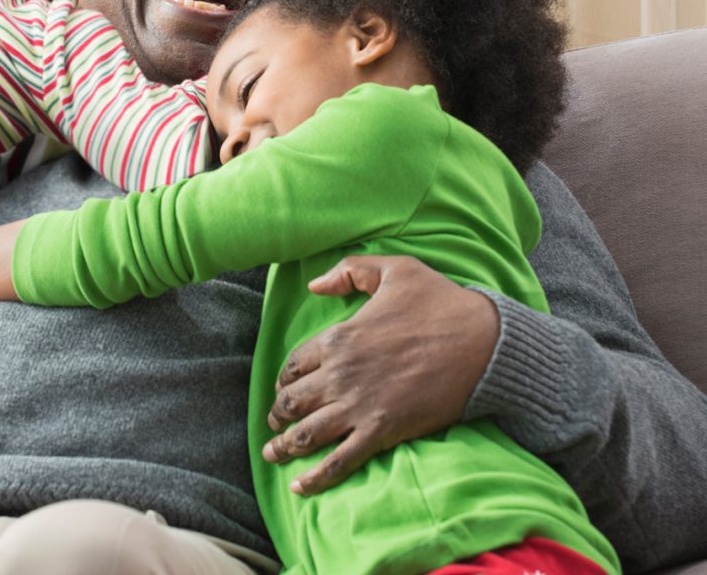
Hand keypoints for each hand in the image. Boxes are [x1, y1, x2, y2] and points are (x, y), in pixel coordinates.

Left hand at [262, 255, 498, 495]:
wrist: (484, 342)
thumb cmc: (441, 303)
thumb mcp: (395, 269)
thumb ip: (351, 270)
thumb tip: (314, 285)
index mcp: (338, 337)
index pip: (294, 365)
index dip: (284, 379)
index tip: (284, 388)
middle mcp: (340, 374)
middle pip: (292, 401)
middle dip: (277, 414)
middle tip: (274, 423)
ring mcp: (358, 405)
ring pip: (306, 433)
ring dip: (283, 446)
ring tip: (271, 455)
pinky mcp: (382, 430)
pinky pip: (339, 460)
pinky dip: (315, 478)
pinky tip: (299, 487)